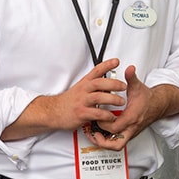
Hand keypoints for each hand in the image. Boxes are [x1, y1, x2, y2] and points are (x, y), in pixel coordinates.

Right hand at [1, 59, 126, 140]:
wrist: (53, 112)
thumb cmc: (69, 101)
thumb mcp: (80, 89)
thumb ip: (93, 86)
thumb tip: (109, 84)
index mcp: (84, 83)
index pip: (96, 71)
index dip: (107, 65)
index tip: (117, 61)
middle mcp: (83, 90)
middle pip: (99, 83)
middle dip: (113, 83)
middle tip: (124, 86)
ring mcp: (82, 102)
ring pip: (99, 97)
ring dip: (112, 99)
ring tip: (121, 102)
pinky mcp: (81, 113)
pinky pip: (96, 114)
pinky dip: (106, 115)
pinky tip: (112, 117)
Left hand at [89, 65, 178, 149]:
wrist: (157, 105)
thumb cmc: (147, 98)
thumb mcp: (138, 86)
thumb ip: (132, 78)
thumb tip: (130, 69)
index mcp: (133, 117)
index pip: (115, 127)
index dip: (103, 123)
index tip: (97, 116)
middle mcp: (131, 127)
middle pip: (115, 143)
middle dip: (101, 138)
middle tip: (91, 130)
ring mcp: (130, 132)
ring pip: (116, 146)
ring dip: (104, 143)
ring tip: (93, 136)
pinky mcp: (129, 133)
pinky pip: (117, 142)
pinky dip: (108, 141)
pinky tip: (100, 134)